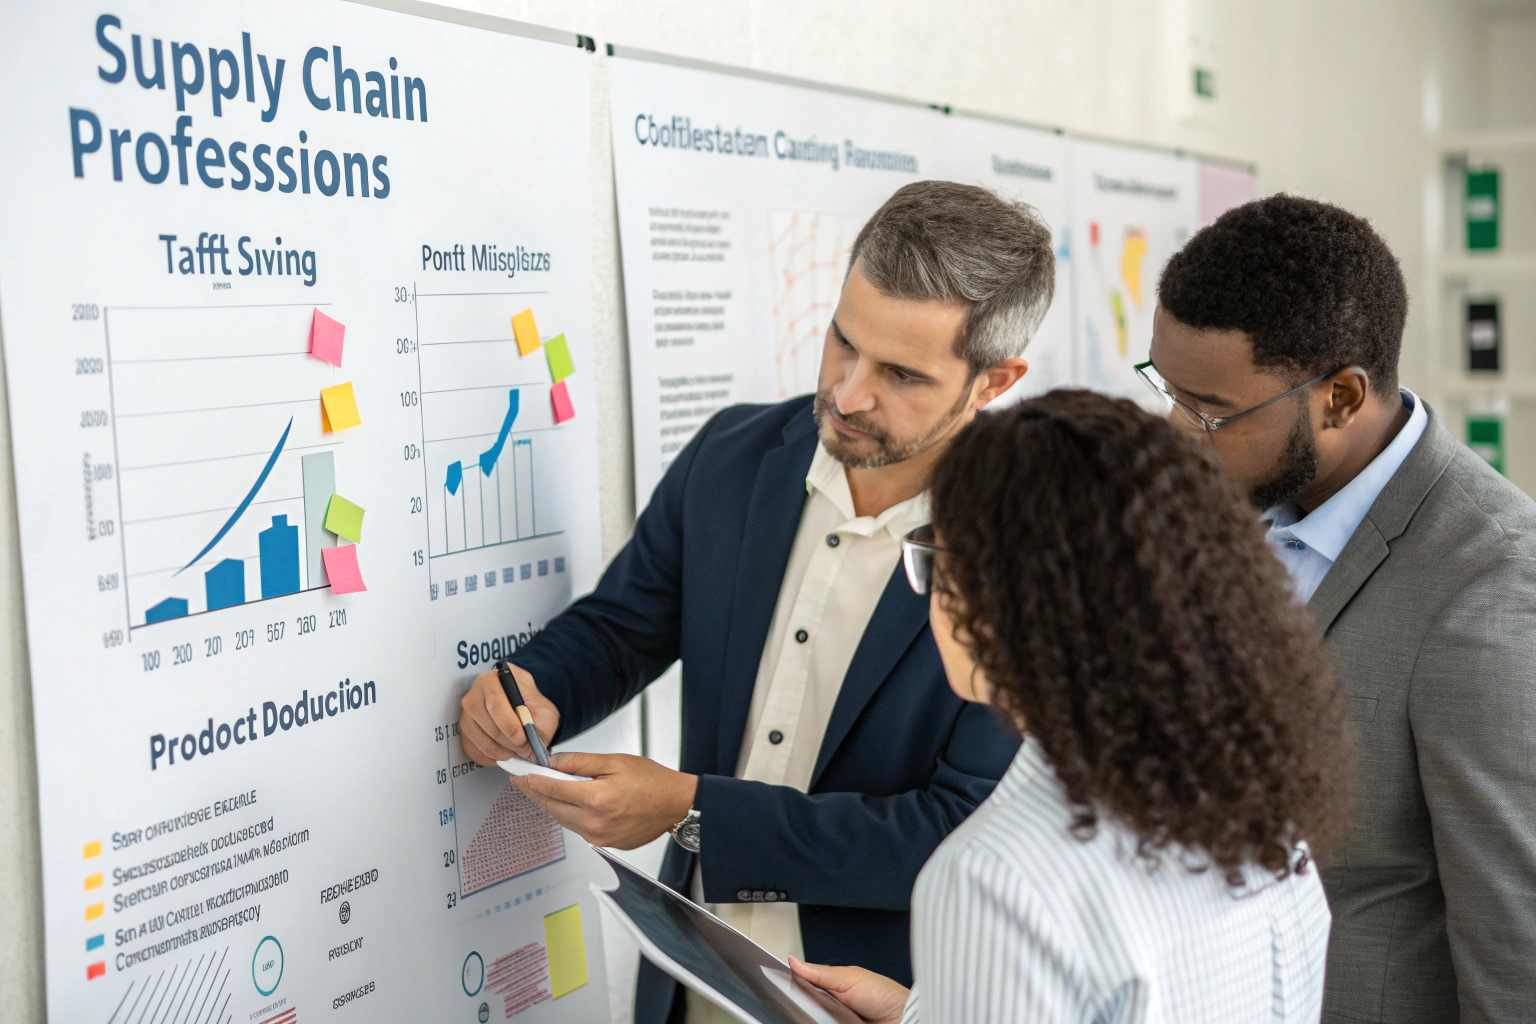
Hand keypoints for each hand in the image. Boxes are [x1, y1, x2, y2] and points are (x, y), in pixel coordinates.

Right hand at [459, 663, 559, 766]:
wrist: (522, 712)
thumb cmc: (532, 707)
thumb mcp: (544, 709)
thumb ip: (541, 723)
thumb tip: (535, 744)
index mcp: (493, 680)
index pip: (495, 703)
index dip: (509, 724)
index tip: (522, 739)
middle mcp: (473, 695)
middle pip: (486, 723)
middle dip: (508, 742)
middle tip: (525, 751)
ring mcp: (465, 715)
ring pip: (480, 739)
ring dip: (501, 752)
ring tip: (518, 753)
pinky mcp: (463, 733)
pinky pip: (474, 751)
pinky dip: (492, 758)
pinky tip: (507, 754)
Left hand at [510, 752, 697, 849]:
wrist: (675, 805)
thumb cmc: (652, 781)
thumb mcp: (615, 761)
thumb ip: (580, 762)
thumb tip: (553, 762)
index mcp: (597, 799)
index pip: (552, 788)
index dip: (532, 779)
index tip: (520, 772)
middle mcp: (594, 823)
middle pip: (552, 807)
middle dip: (535, 792)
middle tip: (521, 780)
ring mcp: (599, 837)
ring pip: (562, 820)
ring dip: (550, 804)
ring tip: (540, 789)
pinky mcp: (604, 844)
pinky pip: (577, 828)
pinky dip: (568, 814)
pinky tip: (566, 803)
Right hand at [788, 958, 907, 1023]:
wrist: (901, 1018)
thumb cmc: (882, 995)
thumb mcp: (847, 978)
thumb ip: (819, 972)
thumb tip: (793, 960)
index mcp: (833, 986)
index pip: (805, 985)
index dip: (794, 984)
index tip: (785, 982)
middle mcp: (832, 1005)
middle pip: (806, 1005)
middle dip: (805, 1003)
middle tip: (815, 1002)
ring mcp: (834, 1019)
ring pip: (812, 1018)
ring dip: (812, 1015)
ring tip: (827, 1013)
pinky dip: (818, 1021)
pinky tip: (825, 1020)